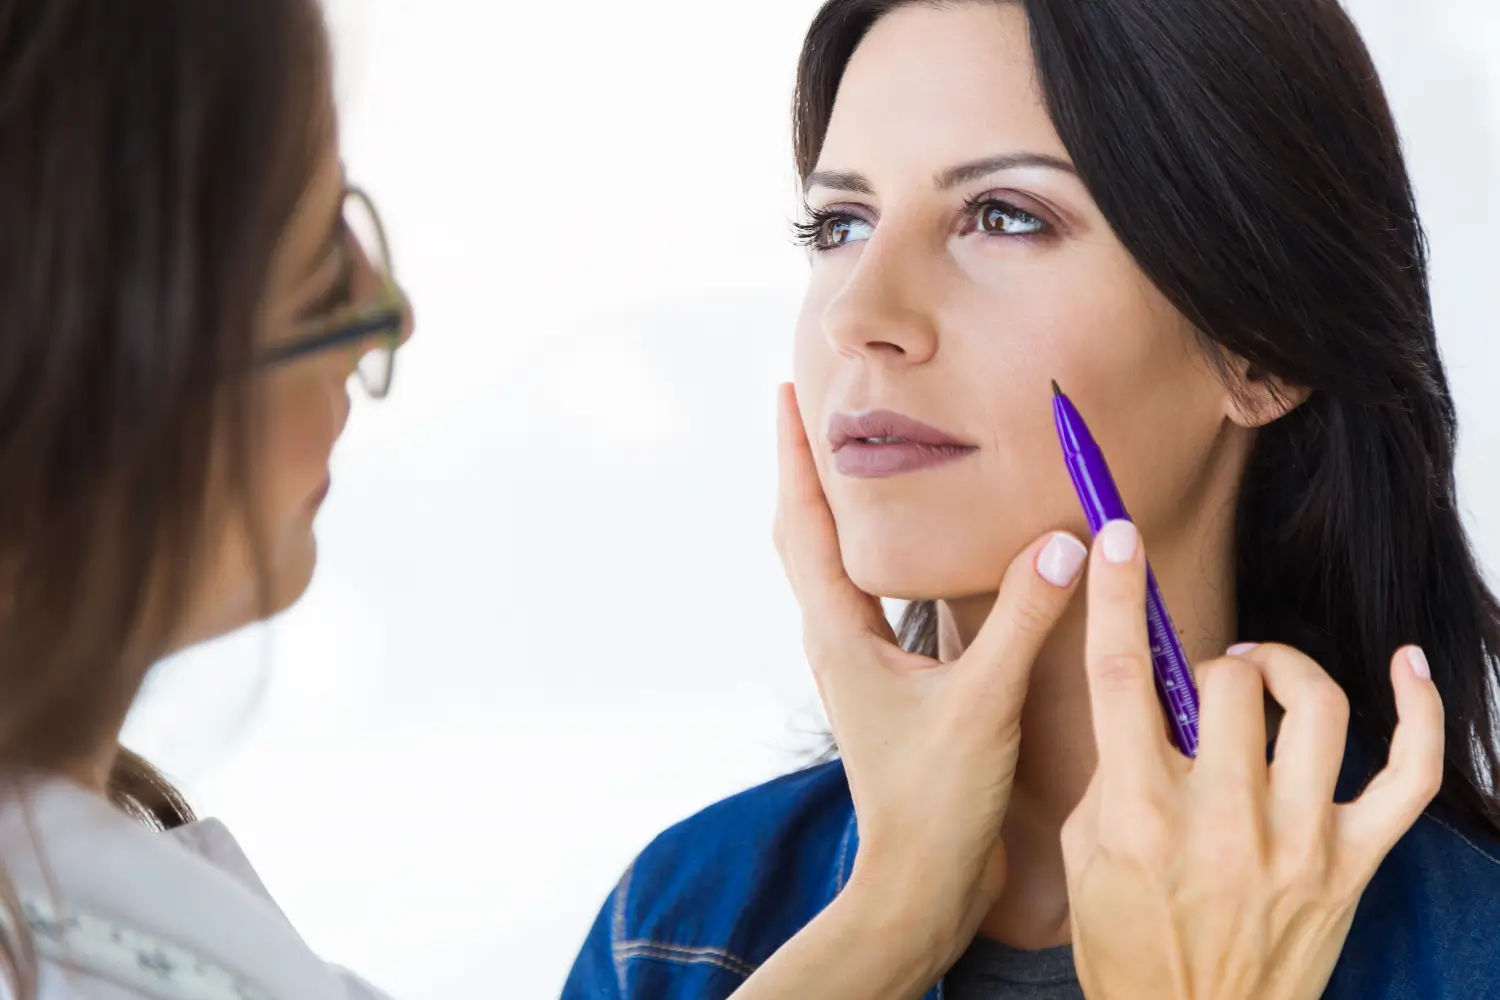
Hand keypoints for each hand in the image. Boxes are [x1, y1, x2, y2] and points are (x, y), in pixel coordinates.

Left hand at [771, 383, 1086, 973]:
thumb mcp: (985, 702)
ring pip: (828, 569)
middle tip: (807, 414)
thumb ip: (1024, 620)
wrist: (920, 881)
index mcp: (840, 635)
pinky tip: (896, 557)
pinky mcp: (884, 687)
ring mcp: (855, 666)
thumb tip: (1062, 542)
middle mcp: (836, 643)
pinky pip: (862, 601)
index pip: (807, 525)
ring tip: (844, 466)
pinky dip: (867, 558)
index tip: (786, 395)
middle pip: (803, 537)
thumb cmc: (937, 800)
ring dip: (829, 512)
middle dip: (803, 472)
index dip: (796, 457)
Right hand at [1062, 520, 1444, 999]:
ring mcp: (1298, 841)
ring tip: (1264, 676)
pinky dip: (1418, 710)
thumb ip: (1110, 770)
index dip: (1117, 595)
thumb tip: (1145, 700)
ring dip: (1285, 668)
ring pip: (1316, 706)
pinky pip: (1412, 773)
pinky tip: (1405, 666)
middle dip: (1215, 663)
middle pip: (1230, 682)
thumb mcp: (1084, 856)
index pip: (1122, 677)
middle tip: (1206, 682)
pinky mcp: (1353, 862)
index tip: (1115, 539)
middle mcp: (1222, 820)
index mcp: (1139, 814)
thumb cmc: (1130, 947)